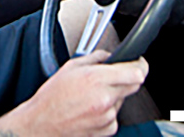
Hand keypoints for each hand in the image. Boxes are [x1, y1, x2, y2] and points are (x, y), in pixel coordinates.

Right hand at [15, 51, 148, 136]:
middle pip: (134, 85)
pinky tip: (91, 109)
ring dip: (114, 96)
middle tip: (114, 77)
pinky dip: (108, 111)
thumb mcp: (70, 67)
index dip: (140, 65)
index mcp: (96, 79)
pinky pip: (115, 115)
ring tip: (92, 96)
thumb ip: (95, 58)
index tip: (139, 62)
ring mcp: (107, 115)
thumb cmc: (52, 97)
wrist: (43, 123)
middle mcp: (105, 98)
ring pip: (123, 100)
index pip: (136, 72)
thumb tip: (108, 56)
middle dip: (128, 78)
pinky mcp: (107, 128)